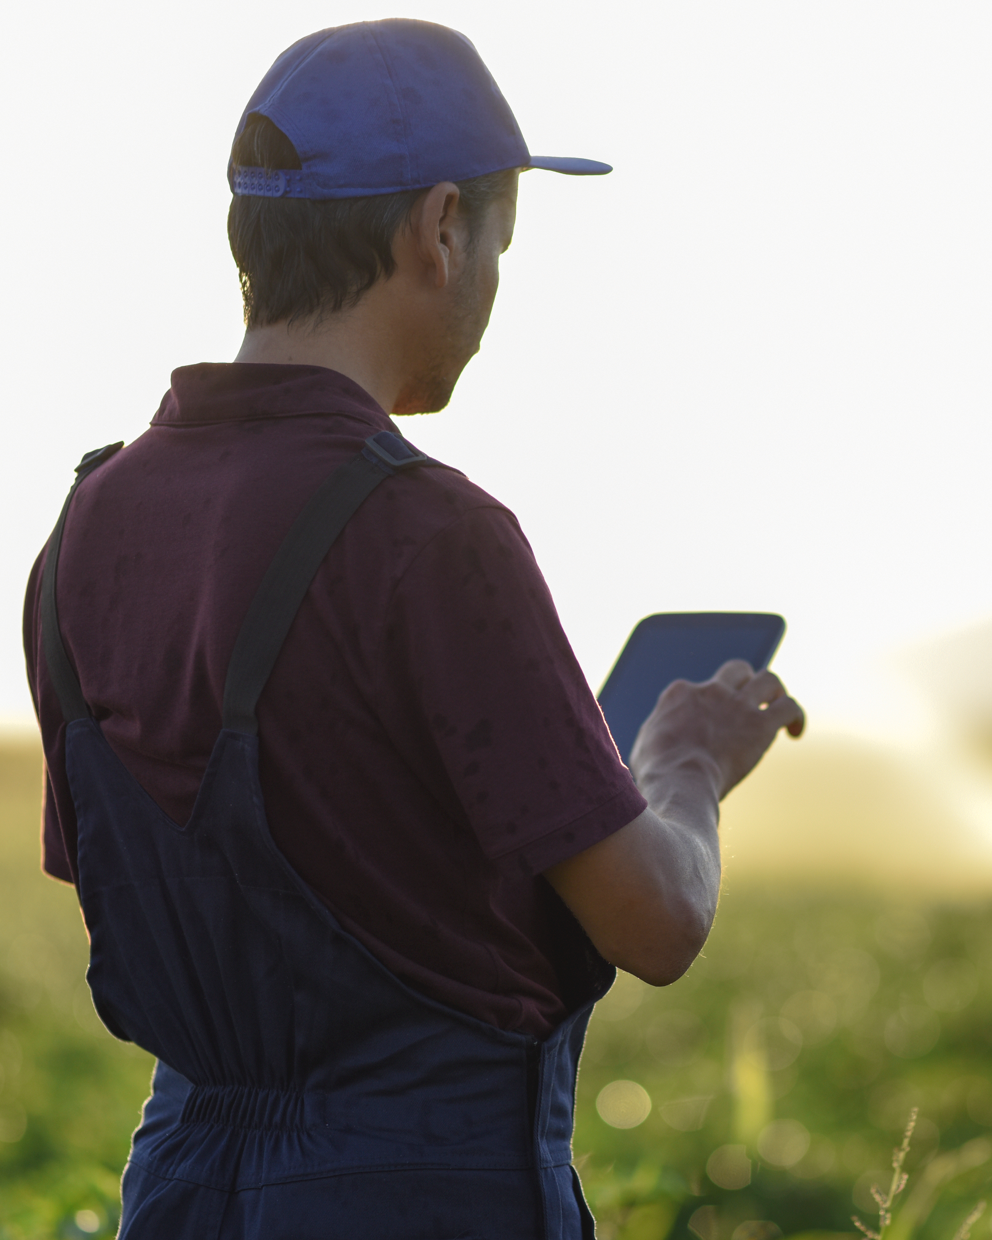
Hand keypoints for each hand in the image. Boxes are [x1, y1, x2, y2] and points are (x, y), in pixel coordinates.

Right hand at [629, 660, 804, 800]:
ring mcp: (737, 704)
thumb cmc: (658, 774)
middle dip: (747, 681)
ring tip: (778, 708)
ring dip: (776, 692)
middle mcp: (710, 690)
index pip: (700, 686)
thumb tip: (661, 739)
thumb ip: (659, 733)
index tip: (712, 724)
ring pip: (769, 679)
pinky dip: (796, 716)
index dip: (709, 703)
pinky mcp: (761, 724)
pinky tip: (795, 732)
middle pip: (737, 669)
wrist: (680, 784)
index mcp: (680, 693)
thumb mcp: (645, 746)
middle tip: (751, 702)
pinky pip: (789, 707)